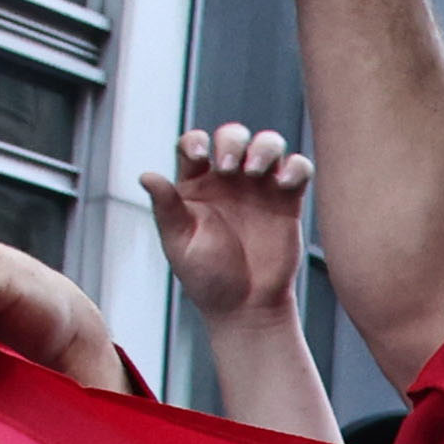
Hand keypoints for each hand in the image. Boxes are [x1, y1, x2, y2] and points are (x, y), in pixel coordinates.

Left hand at [141, 119, 317, 317]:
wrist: (247, 307)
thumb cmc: (208, 279)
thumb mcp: (180, 242)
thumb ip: (166, 208)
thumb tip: (146, 175)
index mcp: (196, 186)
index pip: (194, 144)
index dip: (197, 141)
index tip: (202, 157)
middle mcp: (229, 182)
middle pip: (232, 136)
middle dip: (233, 141)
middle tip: (232, 168)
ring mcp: (260, 189)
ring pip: (268, 144)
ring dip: (265, 147)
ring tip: (257, 171)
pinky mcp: (289, 201)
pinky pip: (298, 168)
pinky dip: (296, 167)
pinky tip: (284, 185)